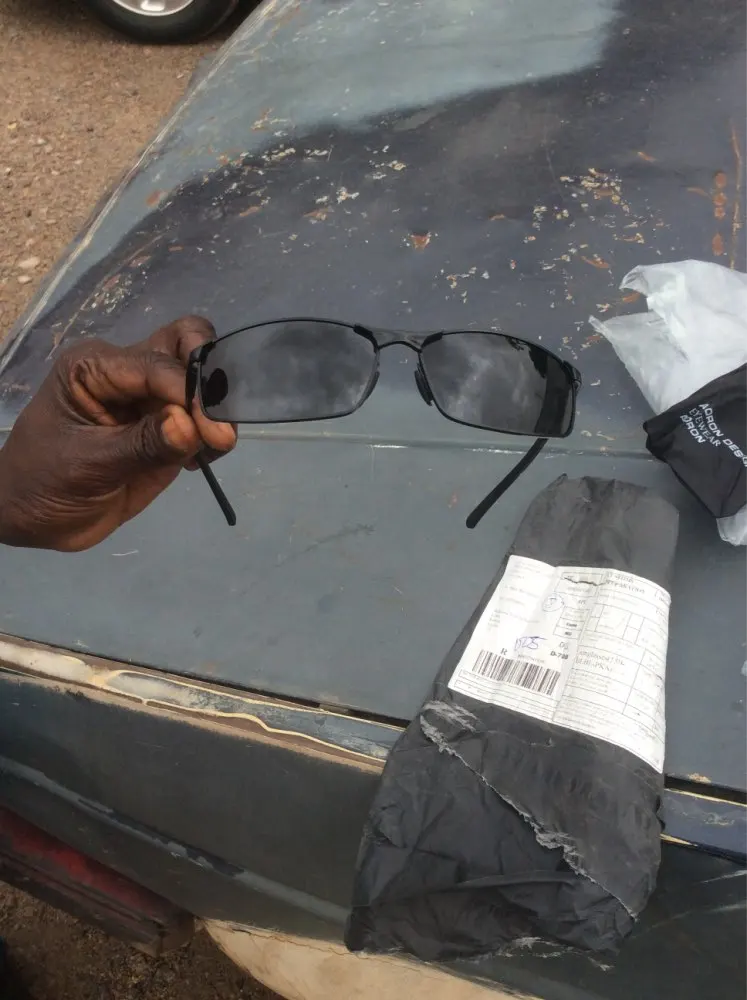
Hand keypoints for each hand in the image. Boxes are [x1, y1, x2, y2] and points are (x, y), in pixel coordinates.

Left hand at [0, 317, 236, 550]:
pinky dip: (212, 435)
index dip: (190, 391)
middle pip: (184, 345)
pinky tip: (202, 461)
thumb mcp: (88, 464)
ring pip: (201, 380)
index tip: (213, 430)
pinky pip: (201, 421)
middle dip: (211, 379)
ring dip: (217, 410)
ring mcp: (149, 401)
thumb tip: (189, 426)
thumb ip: (142, 444)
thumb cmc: (44, 483)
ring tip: (214, 448)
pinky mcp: (166, 430)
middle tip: (219, 424)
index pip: (157, 365)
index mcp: (96, 368)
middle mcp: (127, 374)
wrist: (34, 519)